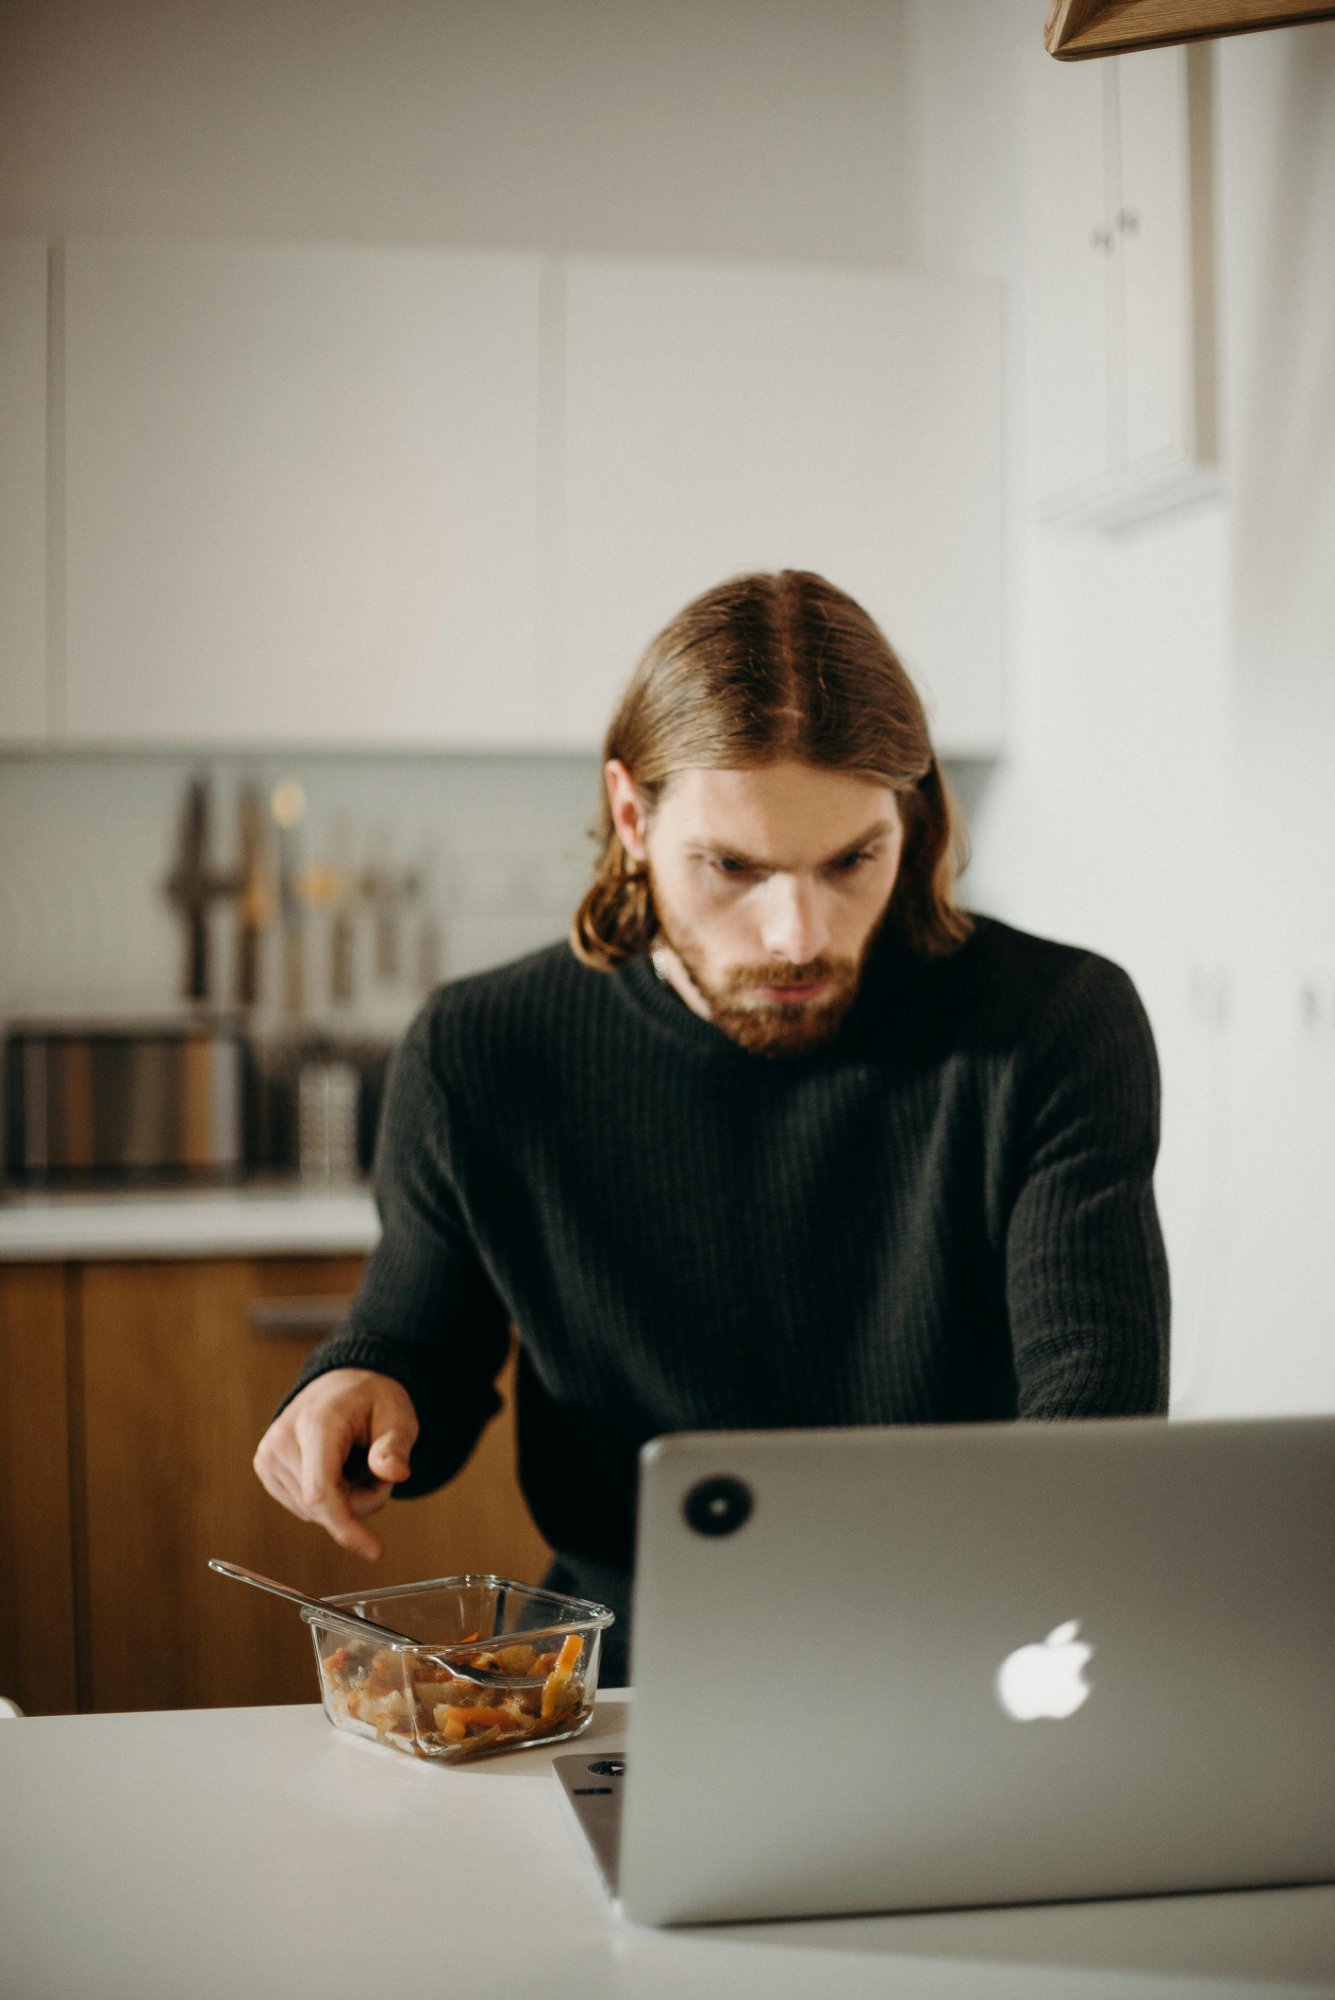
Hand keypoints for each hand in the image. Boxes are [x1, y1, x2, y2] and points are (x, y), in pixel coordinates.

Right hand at [253, 1368, 418, 1560]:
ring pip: (312, 1512)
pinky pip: (302, 1506)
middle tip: (381, 1472)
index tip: (374, 1551)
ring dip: (345, 1502)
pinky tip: (337, 1470)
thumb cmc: (372, 1397)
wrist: (341, 1380)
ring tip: (357, 1464)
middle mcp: (282, 1440)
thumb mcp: (397, 1414)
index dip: (346, 1527)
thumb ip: (395, 1446)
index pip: (321, 1492)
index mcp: (316, 1423)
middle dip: (360, 1503)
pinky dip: (327, 1499)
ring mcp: (268, 1455)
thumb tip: (395, 1473)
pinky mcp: (265, 1467)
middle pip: (322, 1507)